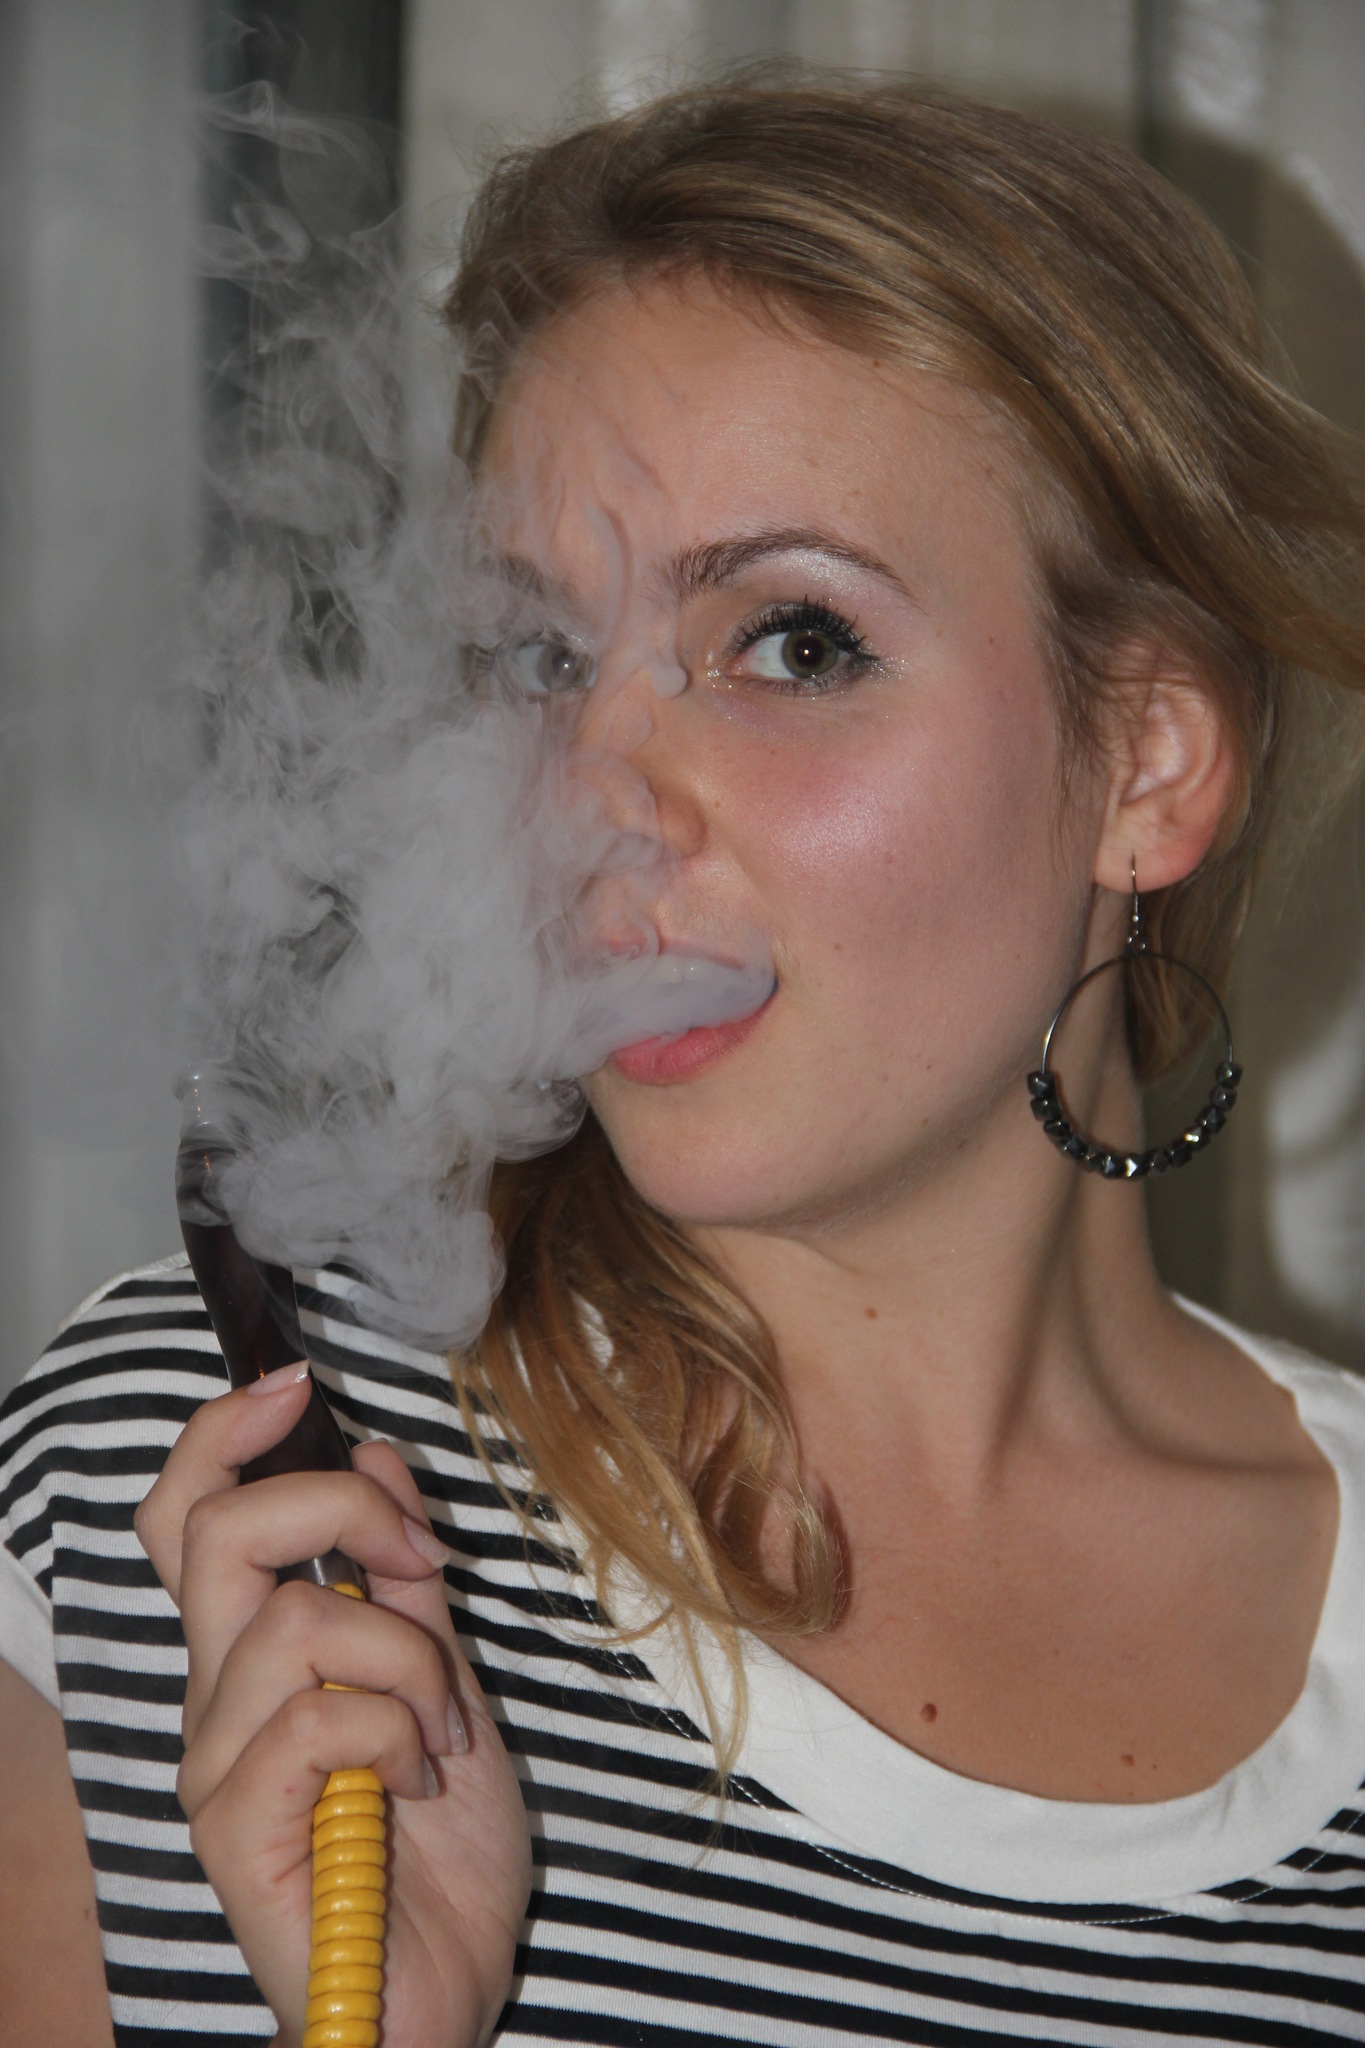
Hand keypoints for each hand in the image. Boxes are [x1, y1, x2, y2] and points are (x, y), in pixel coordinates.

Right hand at [135, 1366, 530, 2047]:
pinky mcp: (234, 1832)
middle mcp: (215, 1699)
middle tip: (421, 1559)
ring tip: (443, 1725)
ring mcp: (217, 1766)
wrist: (443, 1993)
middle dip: (338, 1507)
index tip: (294, 1381)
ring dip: (408, 1655)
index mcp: (252, 1653)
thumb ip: (406, 1576)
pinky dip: (398, 1725)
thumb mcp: (445, 1677)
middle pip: (217, 1535)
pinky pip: (317, 1716)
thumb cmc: (438, 1847)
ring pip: (295, 1622)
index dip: (223, 1433)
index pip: (190, 1517)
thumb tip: (378, 1453)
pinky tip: (418, 1777)